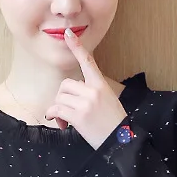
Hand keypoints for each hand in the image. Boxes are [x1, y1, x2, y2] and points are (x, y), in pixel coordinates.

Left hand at [43, 26, 128, 148]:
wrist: (121, 141)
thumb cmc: (114, 122)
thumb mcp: (108, 100)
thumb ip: (92, 92)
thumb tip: (73, 92)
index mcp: (101, 85)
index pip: (88, 62)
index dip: (77, 47)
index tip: (68, 34)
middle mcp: (93, 91)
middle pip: (65, 85)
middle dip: (62, 97)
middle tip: (68, 110)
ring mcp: (85, 103)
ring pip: (60, 98)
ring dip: (59, 109)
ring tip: (66, 120)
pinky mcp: (78, 116)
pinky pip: (57, 110)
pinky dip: (54, 116)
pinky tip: (61, 124)